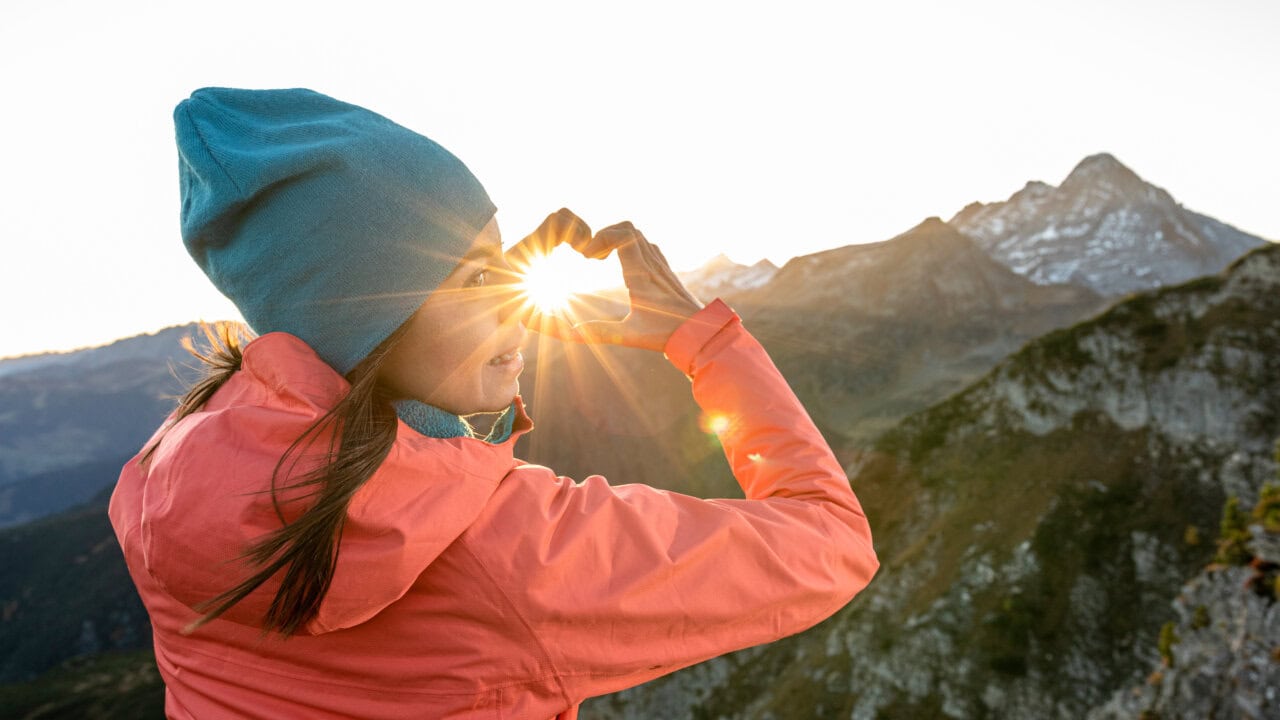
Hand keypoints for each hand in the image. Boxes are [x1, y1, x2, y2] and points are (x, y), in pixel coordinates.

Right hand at [507, 209, 703, 351]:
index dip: (601, 237)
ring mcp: (661, 265)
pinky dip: (629, 246)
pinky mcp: (665, 270)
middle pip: (629, 228)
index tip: (588, 256)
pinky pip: (646, 245)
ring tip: (602, 259)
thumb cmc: (666, 334)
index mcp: (642, 274)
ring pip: (638, 235)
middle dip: (605, 234)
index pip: (624, 235)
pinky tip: (622, 266)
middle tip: (591, 255)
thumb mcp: (630, 335)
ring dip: (617, 239)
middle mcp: (652, 264)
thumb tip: (568, 333)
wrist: (701, 332)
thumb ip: (600, 332)